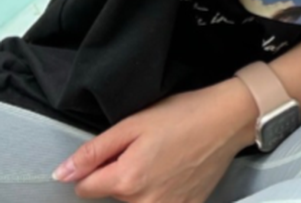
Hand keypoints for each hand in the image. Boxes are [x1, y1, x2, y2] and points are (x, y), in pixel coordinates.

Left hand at [54, 79, 256, 202]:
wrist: (230, 119)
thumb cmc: (184, 114)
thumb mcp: (134, 123)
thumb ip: (94, 152)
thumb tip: (62, 175)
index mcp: (126, 180)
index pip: (84, 189)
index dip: (96, 168)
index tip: (117, 152)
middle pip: (111, 197)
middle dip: (120, 177)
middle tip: (145, 150)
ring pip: (134, 202)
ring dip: (140, 187)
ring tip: (163, 159)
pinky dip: (162, 192)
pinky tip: (176, 171)